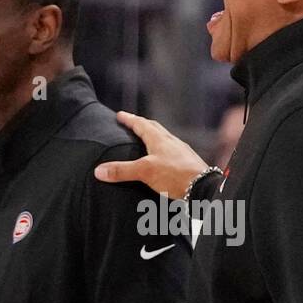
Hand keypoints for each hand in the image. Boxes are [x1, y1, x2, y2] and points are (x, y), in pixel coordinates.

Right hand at [94, 111, 210, 197]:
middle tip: (133, 123)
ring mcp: (181, 152)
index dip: (129, 119)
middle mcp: (171, 142)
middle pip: (155, 128)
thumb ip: (122, 171)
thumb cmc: (175, 175)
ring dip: (155, 137)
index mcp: (159, 139)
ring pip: (165, 139)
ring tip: (147, 141)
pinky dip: (164, 151)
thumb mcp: (145, 172)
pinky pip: (173, 152)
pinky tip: (164, 160)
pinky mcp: (187, 163)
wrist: (203, 186)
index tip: (120, 115)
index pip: (141, 124)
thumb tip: (99, 170)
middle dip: (142, 124)